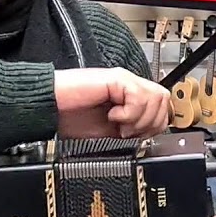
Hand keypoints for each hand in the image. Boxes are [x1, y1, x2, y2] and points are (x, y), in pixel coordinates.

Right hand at [53, 67, 169, 138]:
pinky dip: (128, 114)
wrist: (51, 110)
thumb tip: (150, 137)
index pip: (163, 107)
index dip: (155, 125)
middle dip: (150, 123)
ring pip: (156, 97)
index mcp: (130, 97)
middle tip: (128, 131)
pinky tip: (112, 115)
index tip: (137, 137)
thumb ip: (132, 130)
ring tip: (119, 124)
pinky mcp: (116, 78)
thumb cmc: (72, 119)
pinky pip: (139, 97)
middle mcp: (129, 85)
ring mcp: (124, 80)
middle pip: (164, 100)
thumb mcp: (111, 133)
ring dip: (139, 119)